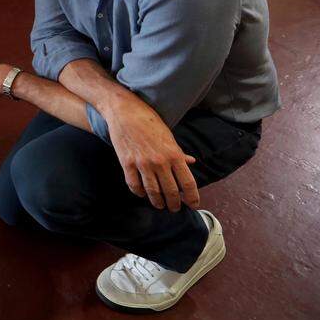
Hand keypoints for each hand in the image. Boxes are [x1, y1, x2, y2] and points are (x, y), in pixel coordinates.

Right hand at [104, 95, 198, 211]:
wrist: (125, 111)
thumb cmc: (149, 121)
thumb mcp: (169, 136)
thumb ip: (179, 153)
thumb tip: (191, 162)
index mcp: (174, 154)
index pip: (188, 183)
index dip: (193, 198)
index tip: (193, 205)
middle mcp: (160, 162)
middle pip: (171, 191)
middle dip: (174, 204)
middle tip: (175, 208)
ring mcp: (142, 163)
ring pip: (153, 192)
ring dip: (158, 202)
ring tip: (160, 205)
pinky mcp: (127, 163)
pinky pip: (134, 185)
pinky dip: (139, 193)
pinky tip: (143, 194)